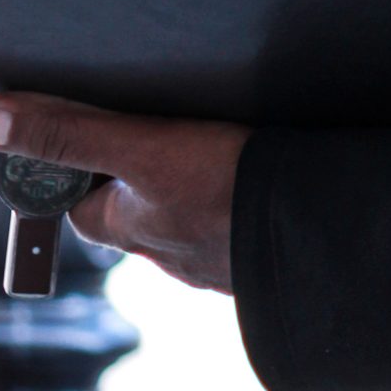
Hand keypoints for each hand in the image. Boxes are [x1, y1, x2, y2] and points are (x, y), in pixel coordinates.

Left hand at [0, 93, 243, 292]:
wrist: (322, 230)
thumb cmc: (229, 189)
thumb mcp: (141, 147)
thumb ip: (68, 133)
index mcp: (128, 229)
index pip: (79, 201)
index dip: (75, 167)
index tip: (89, 135)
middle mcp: (165, 253)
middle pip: (133, 209)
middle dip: (141, 176)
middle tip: (163, 130)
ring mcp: (215, 260)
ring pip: (186, 220)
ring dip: (193, 193)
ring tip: (218, 151)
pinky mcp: (259, 255)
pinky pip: (235, 227)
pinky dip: (238, 207)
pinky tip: (260, 184)